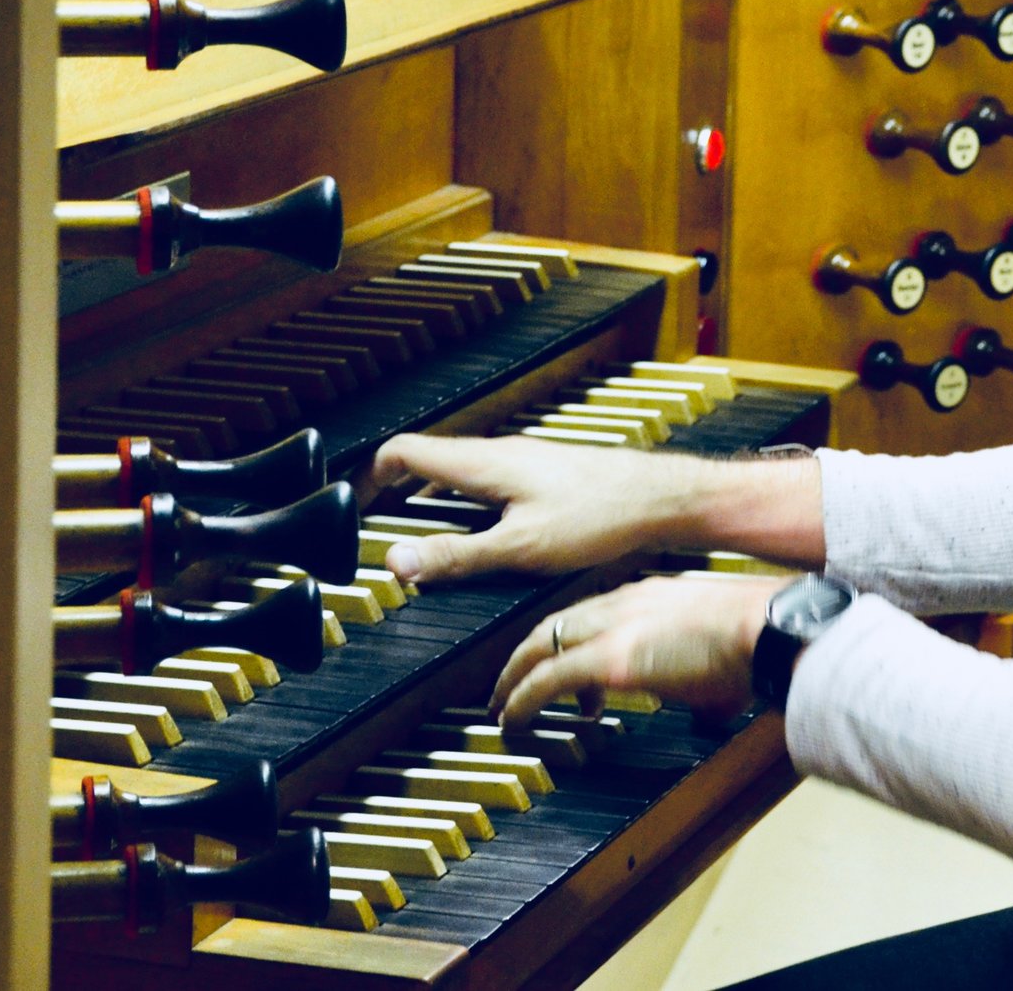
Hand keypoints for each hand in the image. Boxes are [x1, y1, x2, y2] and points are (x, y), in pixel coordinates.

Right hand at [369, 433, 693, 582]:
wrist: (661, 499)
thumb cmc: (602, 515)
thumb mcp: (519, 548)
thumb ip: (456, 556)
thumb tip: (399, 561)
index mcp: (484, 463)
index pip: (403, 451)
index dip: (369, 476)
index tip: (351, 505)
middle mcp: (501, 453)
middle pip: (429, 460)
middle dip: (395, 489)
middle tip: (376, 521)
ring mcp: (525, 461)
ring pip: (461, 472)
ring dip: (431, 497)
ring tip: (419, 531)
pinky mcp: (546, 475)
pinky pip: (489, 482)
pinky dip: (466, 503)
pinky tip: (480, 532)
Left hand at [490, 575, 786, 726]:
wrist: (765, 628)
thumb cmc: (756, 638)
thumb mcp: (718, 647)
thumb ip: (701, 672)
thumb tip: (709, 707)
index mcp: (651, 595)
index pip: (592, 612)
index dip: (570, 639)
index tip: (563, 665)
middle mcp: (625, 603)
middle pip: (555, 622)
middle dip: (527, 654)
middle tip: (512, 682)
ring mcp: (614, 627)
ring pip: (540, 645)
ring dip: (515, 676)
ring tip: (505, 706)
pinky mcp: (610, 658)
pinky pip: (546, 680)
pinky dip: (522, 699)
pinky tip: (513, 720)